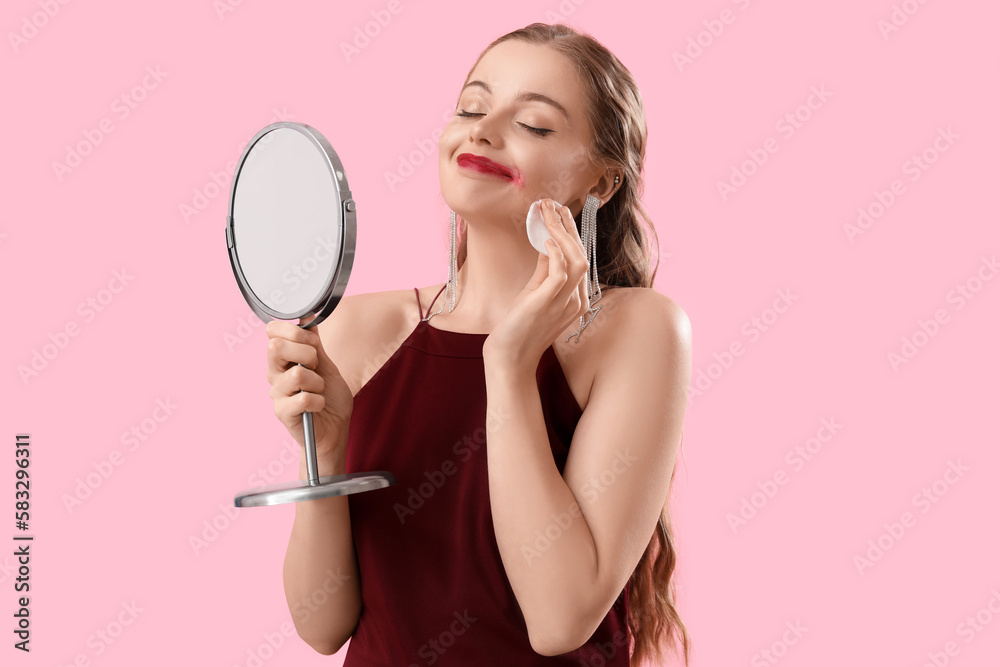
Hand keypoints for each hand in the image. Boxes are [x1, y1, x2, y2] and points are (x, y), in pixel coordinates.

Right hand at [265, 319, 353, 456]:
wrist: (335, 430)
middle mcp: (274, 374)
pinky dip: (318, 401)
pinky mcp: (283, 413)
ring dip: (317, 382)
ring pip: (295, 374)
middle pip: (275, 347)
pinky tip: (318, 406)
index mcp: (282, 359)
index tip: (312, 342)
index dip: (294, 331)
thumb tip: (307, 318)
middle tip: (316, 367)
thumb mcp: (326, 366)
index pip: (272, 332)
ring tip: (320, 391)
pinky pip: (303, 398)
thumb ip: (315, 344)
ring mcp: (277, 394)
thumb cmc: (330, 398)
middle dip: (306, 352)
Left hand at [483, 197, 590, 368]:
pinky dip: (555, 252)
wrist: (509, 357)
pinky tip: (546, 239)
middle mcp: (576, 301)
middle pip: (581, 255)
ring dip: (561, 233)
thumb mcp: (536, 293)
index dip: (571, 234)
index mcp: (576, 299)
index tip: (559, 213)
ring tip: (548, 214)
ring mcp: (565, 303)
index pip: (580, 259)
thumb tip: (547, 243)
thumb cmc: (519, 327)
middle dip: (567, 227)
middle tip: (553, 205)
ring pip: (576, 260)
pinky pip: (560, 272)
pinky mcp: (548, 302)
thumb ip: (545, 270)